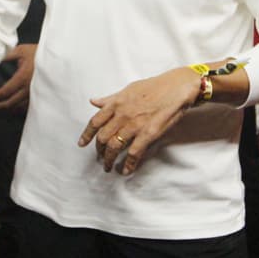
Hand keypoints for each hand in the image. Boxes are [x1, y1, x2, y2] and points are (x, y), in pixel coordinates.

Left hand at [0, 43, 35, 110]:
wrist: (58, 57)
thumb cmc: (40, 52)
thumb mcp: (21, 50)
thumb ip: (6, 56)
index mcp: (22, 78)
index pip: (4, 92)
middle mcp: (28, 89)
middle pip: (8, 103)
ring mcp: (34, 94)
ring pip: (16, 107)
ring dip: (4, 107)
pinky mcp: (38, 95)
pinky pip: (25, 106)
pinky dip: (15, 107)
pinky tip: (9, 105)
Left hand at [77, 67, 201, 174]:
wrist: (177, 88)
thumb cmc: (154, 87)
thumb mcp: (128, 89)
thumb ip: (110, 99)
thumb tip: (94, 101)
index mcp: (116, 103)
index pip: (95, 122)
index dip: (87, 135)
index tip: (82, 144)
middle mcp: (122, 115)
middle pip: (103, 137)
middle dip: (99, 150)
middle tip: (100, 157)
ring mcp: (134, 125)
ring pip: (115, 147)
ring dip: (109, 160)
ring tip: (108, 167)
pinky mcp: (148, 134)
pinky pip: (134, 153)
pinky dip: (128, 164)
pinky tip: (126, 170)